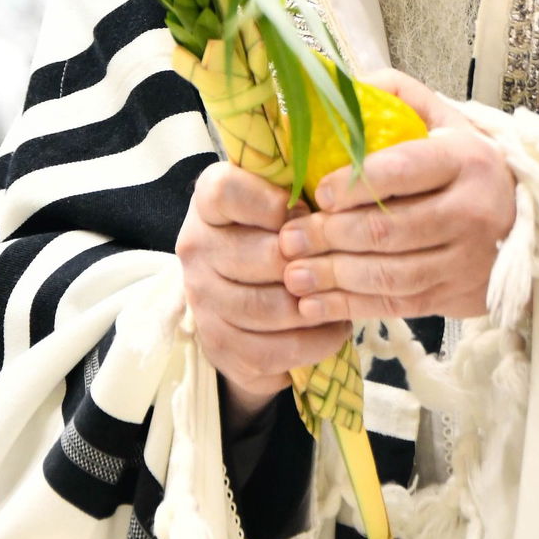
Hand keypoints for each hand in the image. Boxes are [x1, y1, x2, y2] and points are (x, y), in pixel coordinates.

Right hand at [177, 163, 351, 423]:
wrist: (238, 299)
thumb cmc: (270, 235)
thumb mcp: (276, 201)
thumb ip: (298, 189)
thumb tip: (341, 196)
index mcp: (207, 204)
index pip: (226, 192)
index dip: (271, 202)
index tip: (303, 211)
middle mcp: (196, 249)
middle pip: (263, 255)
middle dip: (310, 262)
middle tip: (339, 262)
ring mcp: (203, 301)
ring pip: (273, 308)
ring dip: (318, 304)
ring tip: (342, 296)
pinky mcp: (220, 346)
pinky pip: (278, 349)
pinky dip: (317, 340)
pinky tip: (334, 327)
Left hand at [278, 73, 515, 324]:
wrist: (526, 223)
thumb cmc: (466, 165)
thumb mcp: (445, 120)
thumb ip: (398, 95)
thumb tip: (339, 85)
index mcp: (465, 159)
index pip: (405, 170)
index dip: (355, 184)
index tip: (318, 192)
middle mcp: (470, 211)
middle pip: (388, 228)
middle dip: (330, 235)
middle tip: (289, 237)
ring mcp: (465, 260)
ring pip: (389, 273)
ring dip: (333, 275)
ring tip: (292, 271)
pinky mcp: (455, 296)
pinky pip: (395, 304)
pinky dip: (349, 306)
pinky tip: (314, 302)